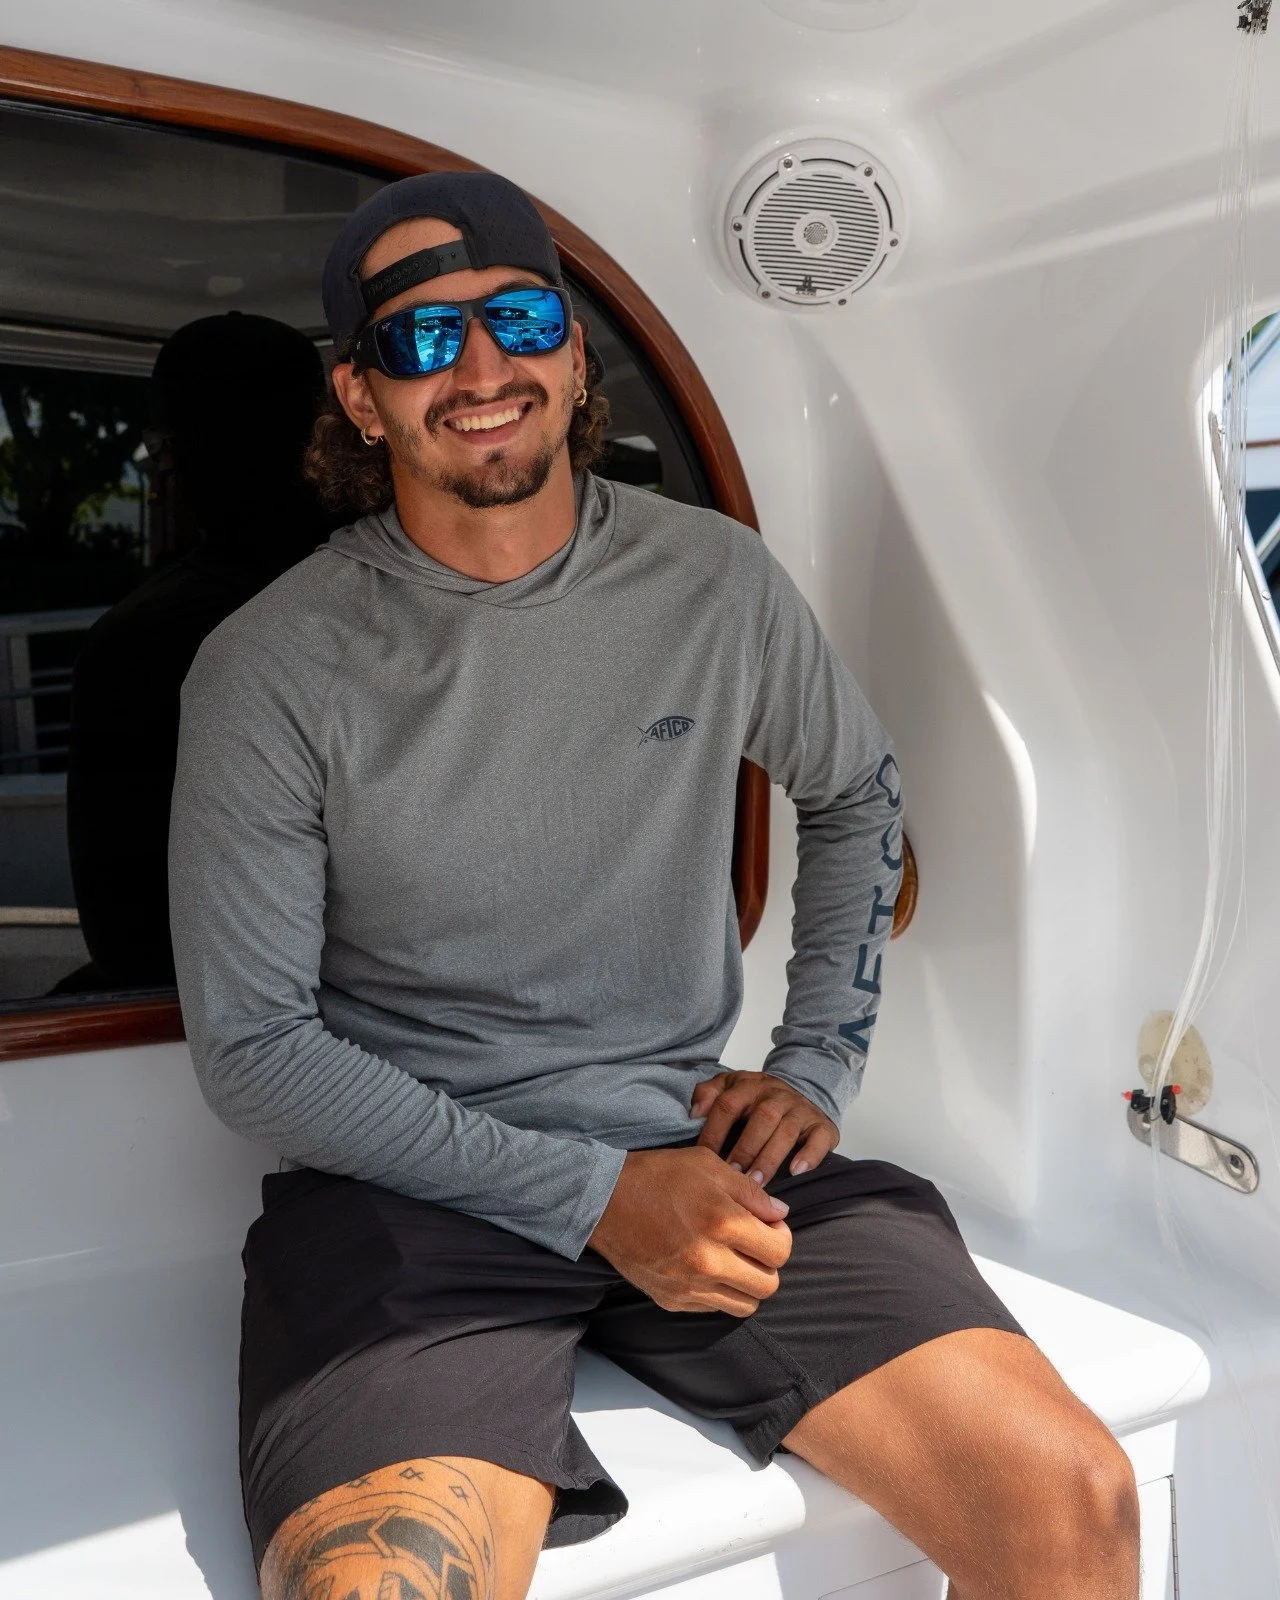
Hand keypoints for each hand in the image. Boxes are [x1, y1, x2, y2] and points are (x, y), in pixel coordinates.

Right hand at [587, 1145, 791, 1315]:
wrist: (602, 1201)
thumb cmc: (657, 1176)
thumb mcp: (708, 1165)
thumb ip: (752, 1192)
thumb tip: (780, 1213)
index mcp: (722, 1223)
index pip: (780, 1251)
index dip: (780, 1235)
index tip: (768, 1225)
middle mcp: (708, 1261)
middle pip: (769, 1285)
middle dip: (768, 1263)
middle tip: (753, 1242)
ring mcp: (689, 1286)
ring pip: (746, 1305)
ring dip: (748, 1283)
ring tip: (733, 1258)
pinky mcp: (672, 1300)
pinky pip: (715, 1308)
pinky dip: (720, 1291)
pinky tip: (707, 1266)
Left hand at [691, 1070, 838, 1184]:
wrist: (802, 1090)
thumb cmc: (758, 1098)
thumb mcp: (731, 1086)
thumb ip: (708, 1093)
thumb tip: (694, 1112)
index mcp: (750, 1085)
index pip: (728, 1105)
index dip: (714, 1131)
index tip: (704, 1157)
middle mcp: (777, 1095)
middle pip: (761, 1118)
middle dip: (745, 1148)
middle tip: (732, 1174)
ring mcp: (801, 1109)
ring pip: (786, 1131)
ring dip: (770, 1158)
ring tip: (757, 1183)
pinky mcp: (823, 1125)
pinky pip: (820, 1138)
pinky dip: (810, 1155)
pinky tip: (797, 1171)